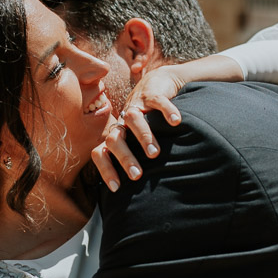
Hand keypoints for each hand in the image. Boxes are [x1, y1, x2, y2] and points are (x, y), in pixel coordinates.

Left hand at [90, 67, 184, 190]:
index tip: (117, 188)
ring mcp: (136, 106)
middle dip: (124, 158)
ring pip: (133, 119)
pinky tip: (176, 122)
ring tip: (154, 153)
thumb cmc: (148, 120)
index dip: (106, 169)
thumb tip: (139, 193)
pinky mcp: (151, 93)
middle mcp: (123, 122)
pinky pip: (157, 102)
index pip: (101, 153)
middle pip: (114, 139)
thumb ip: (137, 159)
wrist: (157, 84)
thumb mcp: (138, 141)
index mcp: (117, 135)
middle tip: (137, 175)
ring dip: (142, 136)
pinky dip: (166, 111)